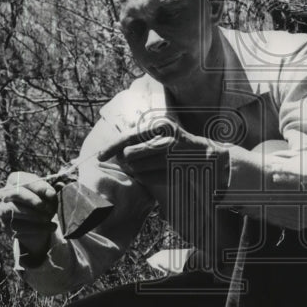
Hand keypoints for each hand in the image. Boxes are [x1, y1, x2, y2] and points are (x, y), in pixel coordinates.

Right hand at [0, 171, 57, 260]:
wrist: (37, 224)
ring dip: (34, 215)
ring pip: (14, 210)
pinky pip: (18, 227)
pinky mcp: (6, 226)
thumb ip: (50, 191)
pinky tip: (50, 227)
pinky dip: (37, 228)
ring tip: (48, 218)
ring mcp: (3, 211)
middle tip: (48, 207)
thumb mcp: (47, 195)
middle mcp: (5, 195)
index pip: (20, 179)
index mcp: (15, 181)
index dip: (37, 186)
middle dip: (33, 200)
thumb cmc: (42, 203)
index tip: (52, 194)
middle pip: (15, 193)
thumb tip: (55, 189)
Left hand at [97, 120, 228, 183]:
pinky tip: (155, 173)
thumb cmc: (178, 146)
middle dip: (126, 160)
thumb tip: (115, 152)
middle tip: (131, 161)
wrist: (207, 158)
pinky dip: (145, 178)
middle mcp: (166, 139)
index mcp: (161, 127)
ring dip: (136, 170)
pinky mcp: (173, 172)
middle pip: (128, 154)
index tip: (100, 155)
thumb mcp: (160, 136)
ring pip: (136, 168)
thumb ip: (138, 141)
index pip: (129, 136)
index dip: (111, 146)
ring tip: (149, 166)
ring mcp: (171, 157)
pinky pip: (145, 179)